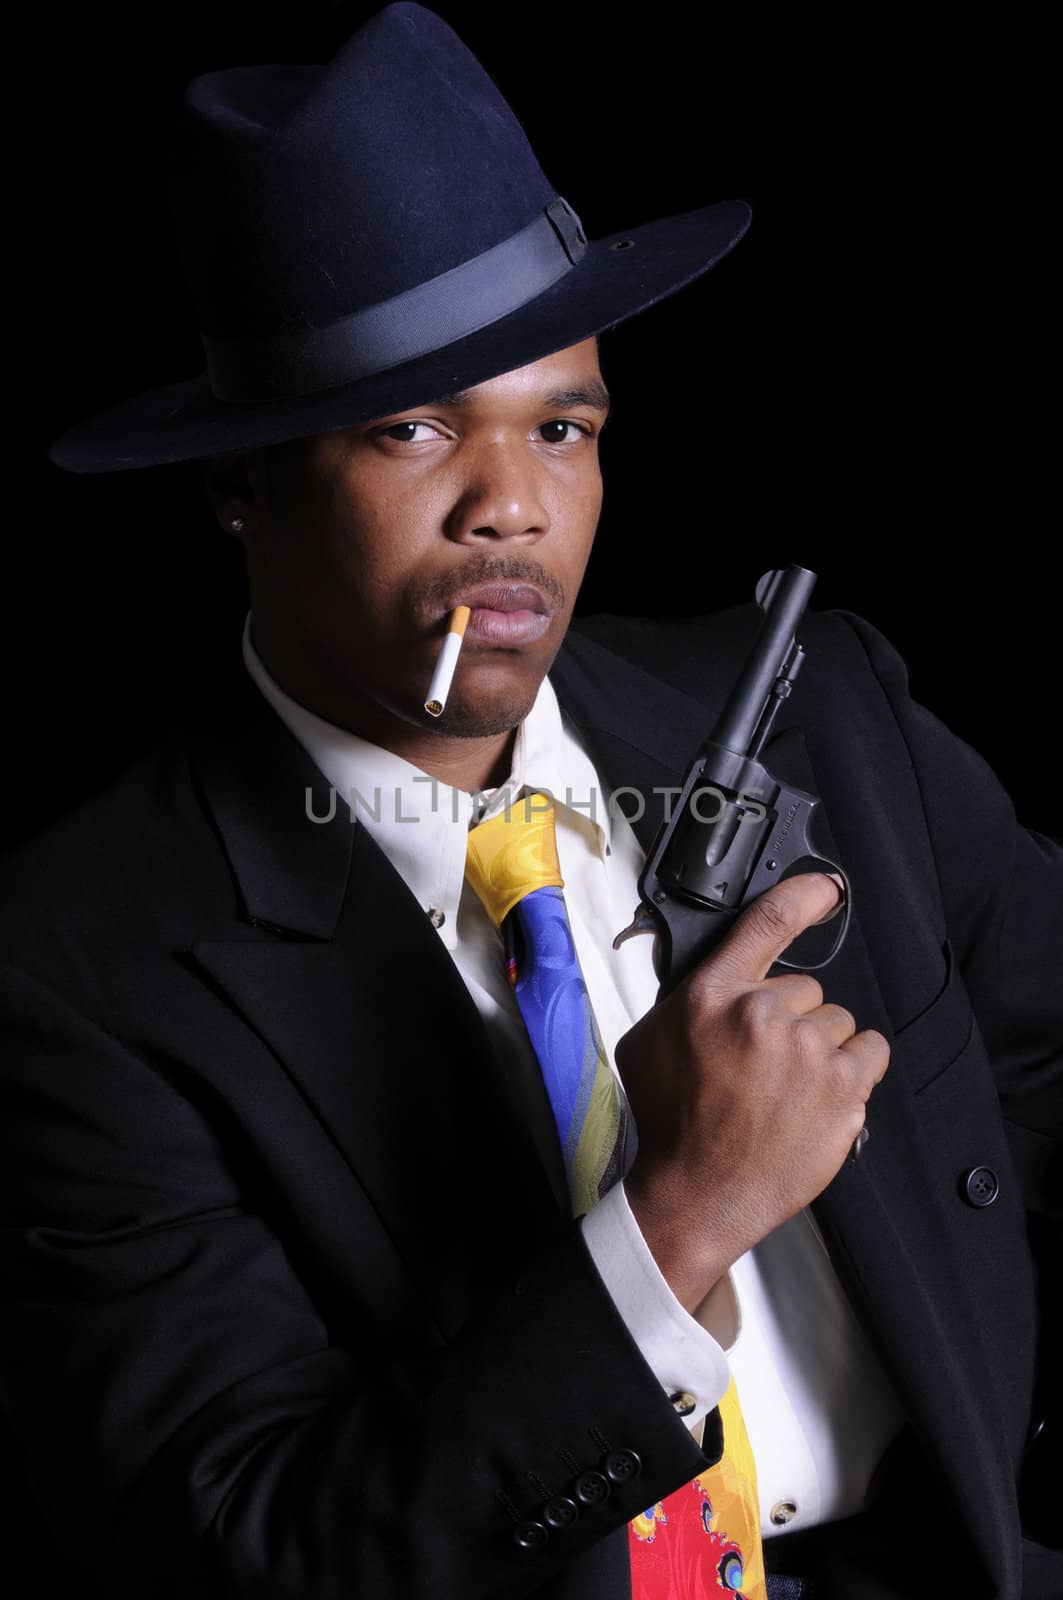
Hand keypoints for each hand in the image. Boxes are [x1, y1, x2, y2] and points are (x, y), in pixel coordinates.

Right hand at [615, 872, 888, 1313]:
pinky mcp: (843, 1087)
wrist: (698, 1194)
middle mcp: (762, 1014)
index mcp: (713, 994)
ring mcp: (807, 1050)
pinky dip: (855, 1069)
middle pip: (806, 988)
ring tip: (788, 1090)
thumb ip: (683, 1000)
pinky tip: (824, 1093)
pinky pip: (870, 1051)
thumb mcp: (647, 1042)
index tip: (827, 887)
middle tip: (763, 1064)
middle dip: (790, 1020)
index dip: (805, 895)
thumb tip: (709, 978)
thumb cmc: (672, 1123)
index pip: (768, 922)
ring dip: (820, 1050)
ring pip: (836, 1023)